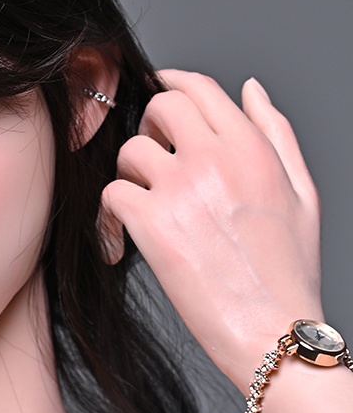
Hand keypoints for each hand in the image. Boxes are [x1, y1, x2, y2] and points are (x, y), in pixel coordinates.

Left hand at [99, 70, 323, 391]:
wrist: (274, 331)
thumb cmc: (289, 272)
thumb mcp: (301, 192)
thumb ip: (276, 133)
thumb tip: (252, 88)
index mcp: (252, 148)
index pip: (201, 88)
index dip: (173, 81)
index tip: (159, 87)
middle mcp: (215, 158)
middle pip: (161, 106)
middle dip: (151, 126)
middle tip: (154, 157)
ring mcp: (181, 188)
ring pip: (131, 151)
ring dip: (132, 175)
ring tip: (147, 208)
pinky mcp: (152, 223)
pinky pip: (112, 195)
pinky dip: (110, 218)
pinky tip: (124, 241)